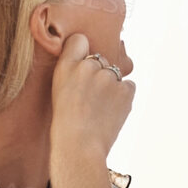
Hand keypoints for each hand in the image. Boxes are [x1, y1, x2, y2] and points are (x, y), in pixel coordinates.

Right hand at [50, 33, 133, 163]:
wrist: (79, 146)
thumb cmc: (65, 123)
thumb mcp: (59, 91)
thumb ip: (72, 67)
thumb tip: (88, 50)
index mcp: (66, 66)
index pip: (79, 41)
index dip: (82, 52)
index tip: (81, 66)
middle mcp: (87, 67)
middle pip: (100, 61)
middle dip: (97, 75)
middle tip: (88, 99)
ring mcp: (108, 77)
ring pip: (114, 74)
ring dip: (110, 87)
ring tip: (98, 109)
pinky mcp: (125, 90)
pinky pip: (128, 86)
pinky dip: (123, 97)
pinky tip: (110, 111)